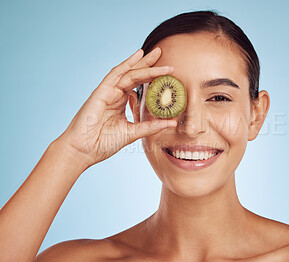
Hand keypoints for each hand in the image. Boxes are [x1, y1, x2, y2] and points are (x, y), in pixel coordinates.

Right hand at [55, 47, 175, 167]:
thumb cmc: (103, 143)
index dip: (152, 76)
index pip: (138, 85)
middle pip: (134, 75)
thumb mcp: (133, 133)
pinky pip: (115, 75)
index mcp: (121, 102)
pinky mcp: (101, 93)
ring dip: (143, 64)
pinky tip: (137, 55)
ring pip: (128, 73)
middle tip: (161, 51)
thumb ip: (151, 126)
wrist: (83, 150)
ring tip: (157, 54)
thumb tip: (172, 122)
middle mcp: (115, 94)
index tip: (167, 71)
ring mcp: (107, 92)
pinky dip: (126, 64)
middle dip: (148, 63)